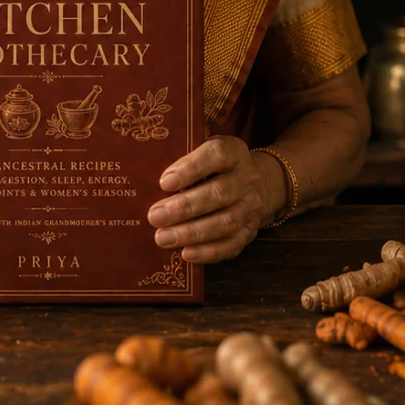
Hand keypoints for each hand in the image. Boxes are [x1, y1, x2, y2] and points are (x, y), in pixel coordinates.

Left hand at [146, 136, 284, 263]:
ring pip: (226, 222)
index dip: (192, 168)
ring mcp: (251, 207)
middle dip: (184, 207)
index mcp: (234, 152)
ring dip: (192, 232)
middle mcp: (247, 179)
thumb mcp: (204, 150)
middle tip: (154, 216)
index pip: (217, 155)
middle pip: (219, 193)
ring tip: (163, 238)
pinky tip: (186, 254)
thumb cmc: (215, 166)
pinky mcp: (250, 231)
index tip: (165, 182)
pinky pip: (232, 245)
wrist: (259, 184)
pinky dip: (209, 252)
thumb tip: (145, 175)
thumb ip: (182, 156)